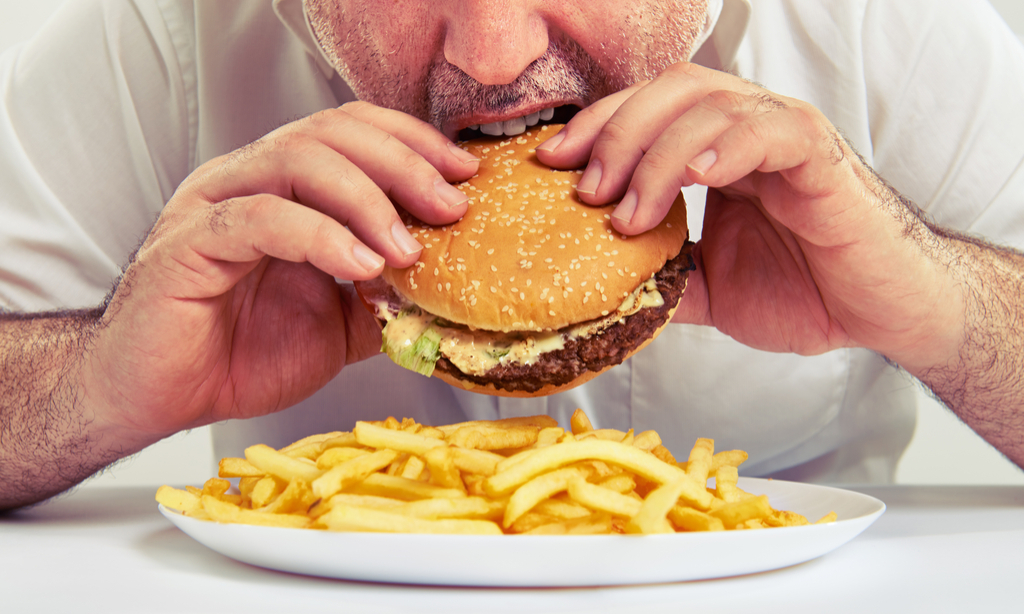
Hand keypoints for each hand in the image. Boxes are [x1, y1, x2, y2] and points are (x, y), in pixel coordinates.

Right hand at [82, 103, 478, 442]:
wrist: (162, 397)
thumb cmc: (238, 353)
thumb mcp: (340, 325)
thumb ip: (388, 299)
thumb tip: (449, 293)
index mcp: (285, 188)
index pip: (353, 131)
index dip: (413, 143)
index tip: (465, 175)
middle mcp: (249, 181)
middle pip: (332, 134)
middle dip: (403, 165)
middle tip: (450, 207)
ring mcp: (216, 204)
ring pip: (297, 160)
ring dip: (366, 199)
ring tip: (407, 249)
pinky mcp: (189, 242)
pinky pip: (259, 217)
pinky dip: (319, 235)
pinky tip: (358, 265)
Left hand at [537, 62, 962, 371]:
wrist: (885, 313)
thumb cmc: (808, 292)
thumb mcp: (710, 291)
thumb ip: (661, 279)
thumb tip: (599, 294)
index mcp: (716, 152)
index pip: (646, 112)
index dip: (595, 129)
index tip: (550, 164)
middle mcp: (746, 131)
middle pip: (669, 91)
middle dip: (613, 133)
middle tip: (582, 190)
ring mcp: (784, 137)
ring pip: (710, 103)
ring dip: (655, 153)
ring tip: (628, 210)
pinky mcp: (822, 157)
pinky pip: (771, 128)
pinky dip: (724, 145)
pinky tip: (694, 177)